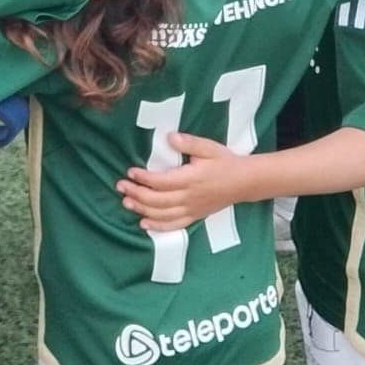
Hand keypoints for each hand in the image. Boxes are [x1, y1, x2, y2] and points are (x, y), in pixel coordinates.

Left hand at [116, 133, 245, 231]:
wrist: (244, 182)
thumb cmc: (225, 162)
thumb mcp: (209, 147)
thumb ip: (189, 142)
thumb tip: (169, 137)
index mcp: (191, 179)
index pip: (162, 182)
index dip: (144, 178)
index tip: (130, 171)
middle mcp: (189, 198)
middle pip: (157, 200)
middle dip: (136, 194)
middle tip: (120, 186)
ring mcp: (192, 210)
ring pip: (162, 215)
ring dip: (142, 210)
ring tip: (126, 202)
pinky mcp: (195, 217)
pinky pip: (174, 226)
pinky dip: (158, 226)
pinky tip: (143, 224)